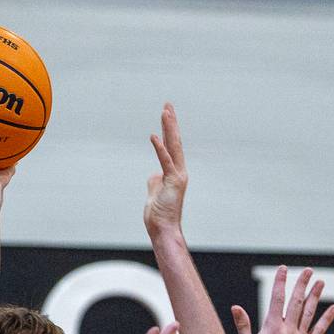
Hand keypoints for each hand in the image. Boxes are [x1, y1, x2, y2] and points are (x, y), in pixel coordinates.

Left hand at [144, 102, 186, 236]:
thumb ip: (155, 180)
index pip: (171, 146)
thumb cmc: (159, 214)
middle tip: (168, 104)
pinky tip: (154, 136)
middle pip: (174, 141)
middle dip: (170, 122)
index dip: (168, 129)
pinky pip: (165, 162)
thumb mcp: (154, 192)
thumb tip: (154, 174)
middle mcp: (179, 170)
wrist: (164, 228)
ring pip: (173, 147)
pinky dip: (159, 148)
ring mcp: (177, 175)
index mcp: (174, 172)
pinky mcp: (172, 182)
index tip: (166, 114)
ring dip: (169, 128)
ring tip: (166, 111)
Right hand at [234, 266, 333, 333]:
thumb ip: (243, 325)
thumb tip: (235, 307)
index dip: (281, 282)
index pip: (277, 299)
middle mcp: (289, 330)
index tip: (283, 269)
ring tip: (321, 282)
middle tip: (308, 271)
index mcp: (273, 328)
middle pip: (297, 302)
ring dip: (316, 296)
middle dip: (302, 284)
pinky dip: (327, 318)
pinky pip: (319, 330)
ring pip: (310, 312)